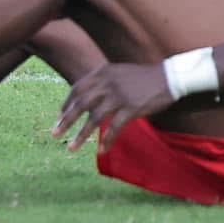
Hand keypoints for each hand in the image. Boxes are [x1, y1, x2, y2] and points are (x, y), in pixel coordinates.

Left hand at [53, 62, 172, 152]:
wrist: (168, 77)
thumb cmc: (142, 77)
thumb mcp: (118, 72)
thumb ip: (102, 82)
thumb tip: (85, 97)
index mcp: (103, 72)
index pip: (77, 88)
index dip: (66, 104)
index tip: (59, 116)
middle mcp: (108, 83)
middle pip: (81, 104)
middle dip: (66, 121)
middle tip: (54, 134)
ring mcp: (119, 96)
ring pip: (94, 119)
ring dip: (81, 135)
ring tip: (71, 148)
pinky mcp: (132, 108)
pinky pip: (114, 128)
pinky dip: (106, 140)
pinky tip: (102, 150)